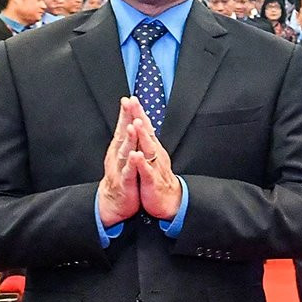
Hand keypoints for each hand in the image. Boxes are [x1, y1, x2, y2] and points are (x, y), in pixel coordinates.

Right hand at [97, 108, 140, 227]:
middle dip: (126, 119)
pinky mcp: (125, 182)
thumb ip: (128, 140)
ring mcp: (120, 168)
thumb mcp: (124, 156)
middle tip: (129, 104)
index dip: (126, 113)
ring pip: (125, 151)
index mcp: (119, 149)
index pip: (123, 127)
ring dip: (129, 138)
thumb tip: (131, 122)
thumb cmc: (122, 176)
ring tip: (132, 125)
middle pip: (122, 134)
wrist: (113, 203)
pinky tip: (135, 155)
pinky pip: (129, 171)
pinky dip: (132, 163)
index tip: (129, 98)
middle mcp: (117, 156)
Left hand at [121, 97, 184, 220]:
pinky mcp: (152, 181)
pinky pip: (146, 171)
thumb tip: (142, 126)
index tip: (131, 98)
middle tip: (134, 102)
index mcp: (153, 148)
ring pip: (148, 149)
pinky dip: (141, 163)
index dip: (138, 113)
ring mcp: (154, 167)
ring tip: (136, 123)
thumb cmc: (158, 178)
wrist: (170, 202)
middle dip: (140, 117)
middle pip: (147, 132)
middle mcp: (155, 154)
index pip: (145, 127)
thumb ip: (147, 142)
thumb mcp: (152, 157)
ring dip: (142, 136)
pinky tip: (136, 156)